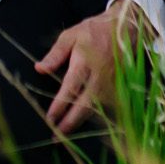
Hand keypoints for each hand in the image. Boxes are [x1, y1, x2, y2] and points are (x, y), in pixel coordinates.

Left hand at [34, 7, 138, 133]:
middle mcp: (99, 76)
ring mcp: (111, 83)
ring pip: (97, 109)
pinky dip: (97, 118)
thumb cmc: (94, 31)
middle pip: (85, 105)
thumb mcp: (71, 35)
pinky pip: (108, 107)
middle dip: (70, 122)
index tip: (50, 118)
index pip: (70, 88)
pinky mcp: (119, 87)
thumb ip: (55, 54)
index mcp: (85, 61)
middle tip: (57, 136)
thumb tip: (39, 68)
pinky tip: (86, 125)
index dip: (60, 105)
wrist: (125, 28)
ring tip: (67, 135)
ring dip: (82, 123)